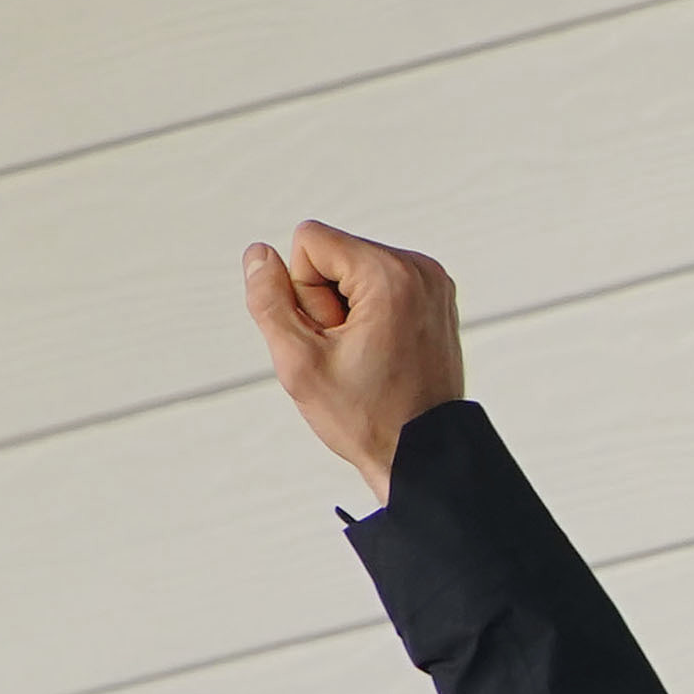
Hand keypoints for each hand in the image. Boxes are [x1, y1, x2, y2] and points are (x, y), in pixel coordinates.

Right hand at [243, 222, 464, 504]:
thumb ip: (268, 300)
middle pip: (332, 254)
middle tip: (350, 353)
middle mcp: (420, 268)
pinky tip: (380, 352)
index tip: (332, 336)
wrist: (425, 454)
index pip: (309, 240)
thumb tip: (259, 253)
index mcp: (392, 274)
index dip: (303, 290)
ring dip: (345, 310)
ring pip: (351, 270)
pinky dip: (368, 315)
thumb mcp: (298, 361)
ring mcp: (433, 281)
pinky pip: (376, 285)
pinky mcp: (435, 297)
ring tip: (366, 356)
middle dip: (325, 301)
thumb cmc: (367, 417)